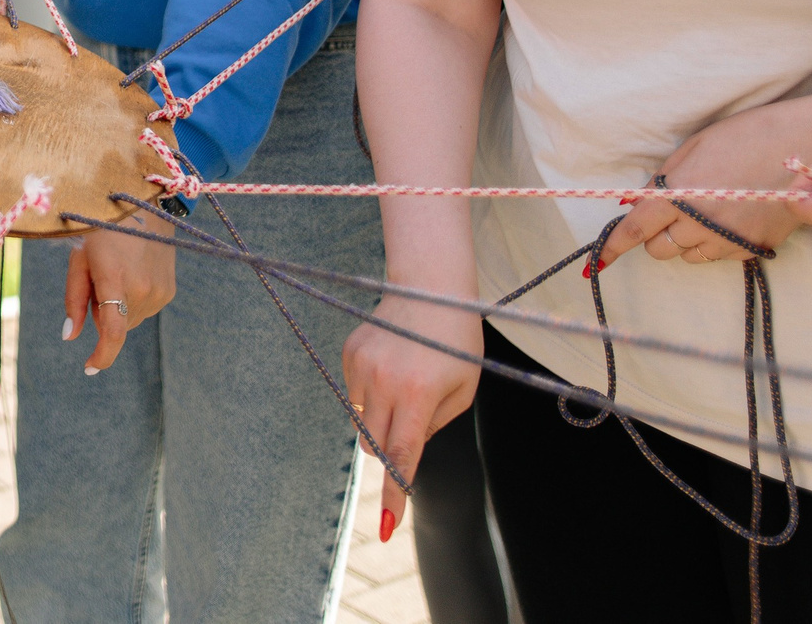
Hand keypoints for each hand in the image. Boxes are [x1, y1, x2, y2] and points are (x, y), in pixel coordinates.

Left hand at [62, 220, 174, 372]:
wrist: (142, 207)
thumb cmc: (101, 232)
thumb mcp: (79, 259)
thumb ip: (74, 300)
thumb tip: (70, 337)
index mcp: (115, 279)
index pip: (113, 331)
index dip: (102, 355)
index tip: (89, 367)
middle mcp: (142, 290)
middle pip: (115, 325)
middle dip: (102, 313)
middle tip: (98, 279)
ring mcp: (159, 292)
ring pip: (129, 320)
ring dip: (118, 306)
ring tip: (117, 272)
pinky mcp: (168, 291)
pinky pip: (144, 310)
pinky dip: (133, 300)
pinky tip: (132, 273)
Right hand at [342, 297, 482, 543]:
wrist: (430, 288)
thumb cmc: (457, 344)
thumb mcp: (462, 391)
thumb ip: (433, 426)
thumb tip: (403, 449)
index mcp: (417, 394)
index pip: (401, 455)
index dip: (395, 492)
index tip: (387, 524)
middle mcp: (383, 381)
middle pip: (376, 443)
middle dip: (391, 450)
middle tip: (412, 427)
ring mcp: (360, 365)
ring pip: (362, 420)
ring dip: (381, 421)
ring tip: (406, 387)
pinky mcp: (349, 352)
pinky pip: (354, 393)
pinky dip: (371, 394)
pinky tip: (391, 367)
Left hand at [595, 93, 811, 269]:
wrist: (810, 145)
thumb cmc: (748, 135)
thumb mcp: (696, 146)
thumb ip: (665, 178)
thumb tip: (638, 202)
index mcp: (680, 194)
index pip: (636, 228)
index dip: (615, 245)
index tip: (600, 258)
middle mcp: (702, 223)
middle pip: (660, 249)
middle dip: (656, 235)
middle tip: (668, 212)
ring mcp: (731, 239)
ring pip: (688, 256)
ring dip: (685, 240)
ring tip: (704, 211)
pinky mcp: (756, 247)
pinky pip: (719, 256)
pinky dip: (714, 244)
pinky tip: (728, 218)